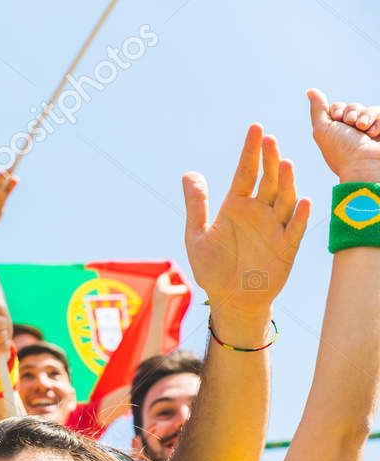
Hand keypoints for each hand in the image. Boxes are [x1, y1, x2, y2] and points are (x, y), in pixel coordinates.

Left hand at [181, 124, 308, 330]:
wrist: (231, 299)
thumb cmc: (213, 268)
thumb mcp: (198, 236)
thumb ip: (196, 205)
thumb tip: (189, 173)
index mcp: (237, 206)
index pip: (246, 173)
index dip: (250, 152)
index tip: (255, 129)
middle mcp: (259, 212)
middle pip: (268, 181)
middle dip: (269, 160)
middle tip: (269, 140)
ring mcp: (275, 227)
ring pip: (285, 200)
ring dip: (286, 183)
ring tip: (284, 164)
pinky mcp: (286, 246)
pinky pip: (295, 229)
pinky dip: (300, 216)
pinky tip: (303, 202)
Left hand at [308, 90, 379, 184]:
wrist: (365, 166)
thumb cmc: (342, 151)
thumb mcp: (323, 130)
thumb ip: (318, 110)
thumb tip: (310, 90)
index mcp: (336, 133)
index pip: (338, 108)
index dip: (337, 110)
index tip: (336, 118)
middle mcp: (352, 133)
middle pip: (353, 107)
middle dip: (352, 112)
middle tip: (351, 124)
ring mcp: (369, 132)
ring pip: (369, 110)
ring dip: (365, 116)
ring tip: (363, 128)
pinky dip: (378, 121)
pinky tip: (373, 133)